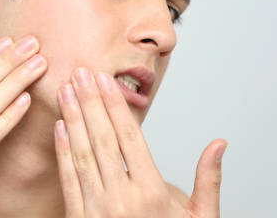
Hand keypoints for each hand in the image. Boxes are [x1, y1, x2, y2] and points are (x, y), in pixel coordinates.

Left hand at [54, 68, 226, 216]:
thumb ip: (208, 181)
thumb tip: (218, 144)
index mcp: (152, 193)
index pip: (129, 138)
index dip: (114, 106)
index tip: (103, 80)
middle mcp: (122, 199)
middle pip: (102, 140)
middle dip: (90, 103)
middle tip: (80, 72)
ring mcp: (98, 211)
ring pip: (82, 156)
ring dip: (72, 120)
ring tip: (66, 91)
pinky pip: (69, 182)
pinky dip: (62, 153)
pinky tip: (58, 129)